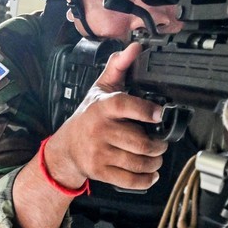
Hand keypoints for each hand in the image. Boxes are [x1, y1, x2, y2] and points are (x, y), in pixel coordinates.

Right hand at [44, 42, 168, 190]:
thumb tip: (135, 47)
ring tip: (156, 158)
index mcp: (102, 108)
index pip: (124, 106)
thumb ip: (119, 67)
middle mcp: (100, 131)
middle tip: (161, 144)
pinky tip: (150, 173)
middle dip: (158, 146)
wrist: (66, 147)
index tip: (160, 114)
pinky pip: (130, 180)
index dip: (145, 111)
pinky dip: (146, 179)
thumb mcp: (100, 89)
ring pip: (138, 162)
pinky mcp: (100, 172)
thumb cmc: (87, 117)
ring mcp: (99, 153)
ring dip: (155, 163)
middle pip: (139, 142)